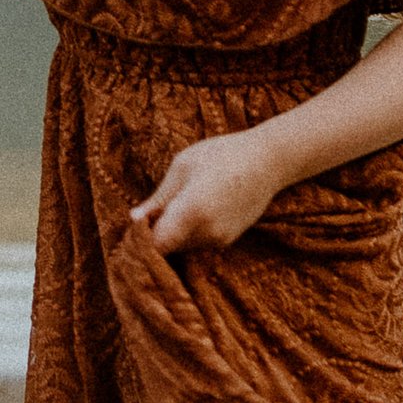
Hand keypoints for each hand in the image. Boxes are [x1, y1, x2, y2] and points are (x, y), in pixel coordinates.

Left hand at [131, 129, 280, 255]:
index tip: (134, 224)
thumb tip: (133, 219)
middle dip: (155, 235)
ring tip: (174, 205)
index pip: (156, 245)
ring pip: (182, 247)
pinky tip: (194, 209)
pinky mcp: (228, 240)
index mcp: (191, 212)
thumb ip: (158, 198)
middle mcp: (207, 233)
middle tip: (150, 212)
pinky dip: (189, 232)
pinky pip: (198, 242)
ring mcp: (220, 240)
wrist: (269, 161)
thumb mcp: (182, 167)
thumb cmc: (221, 154)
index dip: (140, 239)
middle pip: (168, 248)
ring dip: (172, 233)